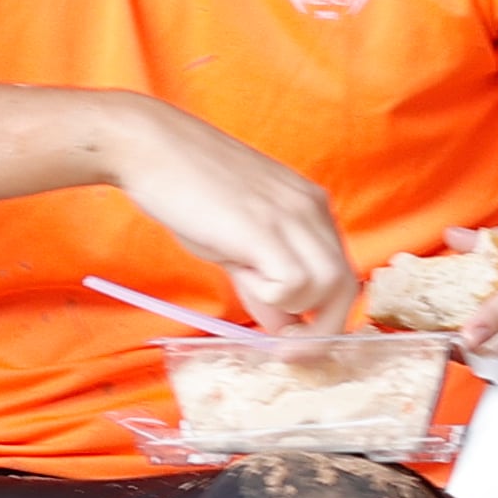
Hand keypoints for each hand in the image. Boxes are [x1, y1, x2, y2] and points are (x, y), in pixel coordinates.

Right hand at [95, 93, 356, 327]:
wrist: (152, 148)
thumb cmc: (185, 188)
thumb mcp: (234, 239)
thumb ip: (261, 280)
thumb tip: (279, 324)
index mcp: (310, 206)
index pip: (341, 272)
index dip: (325, 314)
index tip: (296, 339)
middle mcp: (312, 209)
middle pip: (345, 287)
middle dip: (320, 330)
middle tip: (285, 350)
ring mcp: (293, 217)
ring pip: (327, 289)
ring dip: (289, 307)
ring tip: (246, 284)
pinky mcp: (267, 229)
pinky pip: (295, 285)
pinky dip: (270, 296)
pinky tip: (238, 272)